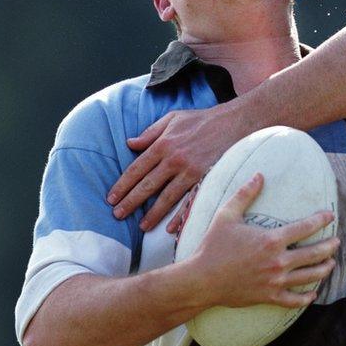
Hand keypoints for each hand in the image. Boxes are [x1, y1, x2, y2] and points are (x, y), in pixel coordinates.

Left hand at [107, 102, 253, 230]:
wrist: (234, 122)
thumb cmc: (202, 119)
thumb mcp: (172, 118)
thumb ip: (150, 132)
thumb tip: (130, 143)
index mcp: (163, 144)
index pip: (137, 168)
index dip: (123, 184)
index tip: (112, 198)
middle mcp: (173, 159)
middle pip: (147, 185)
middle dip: (131, 202)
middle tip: (118, 215)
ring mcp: (190, 171)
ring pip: (166, 197)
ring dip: (152, 213)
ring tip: (141, 226)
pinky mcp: (205, 178)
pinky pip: (189, 200)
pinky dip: (180, 216)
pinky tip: (170, 228)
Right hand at [190, 173, 338, 308]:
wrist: (201, 280)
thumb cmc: (213, 246)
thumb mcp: (227, 215)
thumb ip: (245, 194)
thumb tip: (259, 175)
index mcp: (271, 240)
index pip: (305, 227)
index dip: (321, 220)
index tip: (330, 216)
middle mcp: (278, 261)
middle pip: (314, 254)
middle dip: (329, 246)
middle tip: (337, 241)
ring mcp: (275, 281)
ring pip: (310, 277)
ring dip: (324, 269)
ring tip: (331, 263)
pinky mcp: (269, 297)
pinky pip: (294, 300)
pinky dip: (306, 298)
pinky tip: (313, 293)